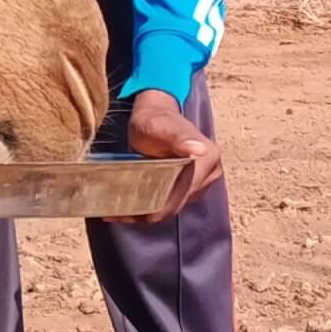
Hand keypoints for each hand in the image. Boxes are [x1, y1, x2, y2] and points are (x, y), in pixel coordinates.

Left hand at [118, 89, 221, 222]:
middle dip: (153, 211)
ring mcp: (201, 181)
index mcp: (208, 158)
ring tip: (120, 213)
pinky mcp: (189, 186)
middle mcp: (210, 172)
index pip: (186, 190)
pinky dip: (150, 206)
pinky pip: (170, 202)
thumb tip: (200, 150)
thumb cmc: (154, 119)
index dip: (166, 205)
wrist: (153, 115)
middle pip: (180, 201)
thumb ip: (178, 137)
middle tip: (122, 216)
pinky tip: (128, 211)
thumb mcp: (159, 126)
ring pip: (174, 204)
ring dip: (149, 211)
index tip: (144, 216)